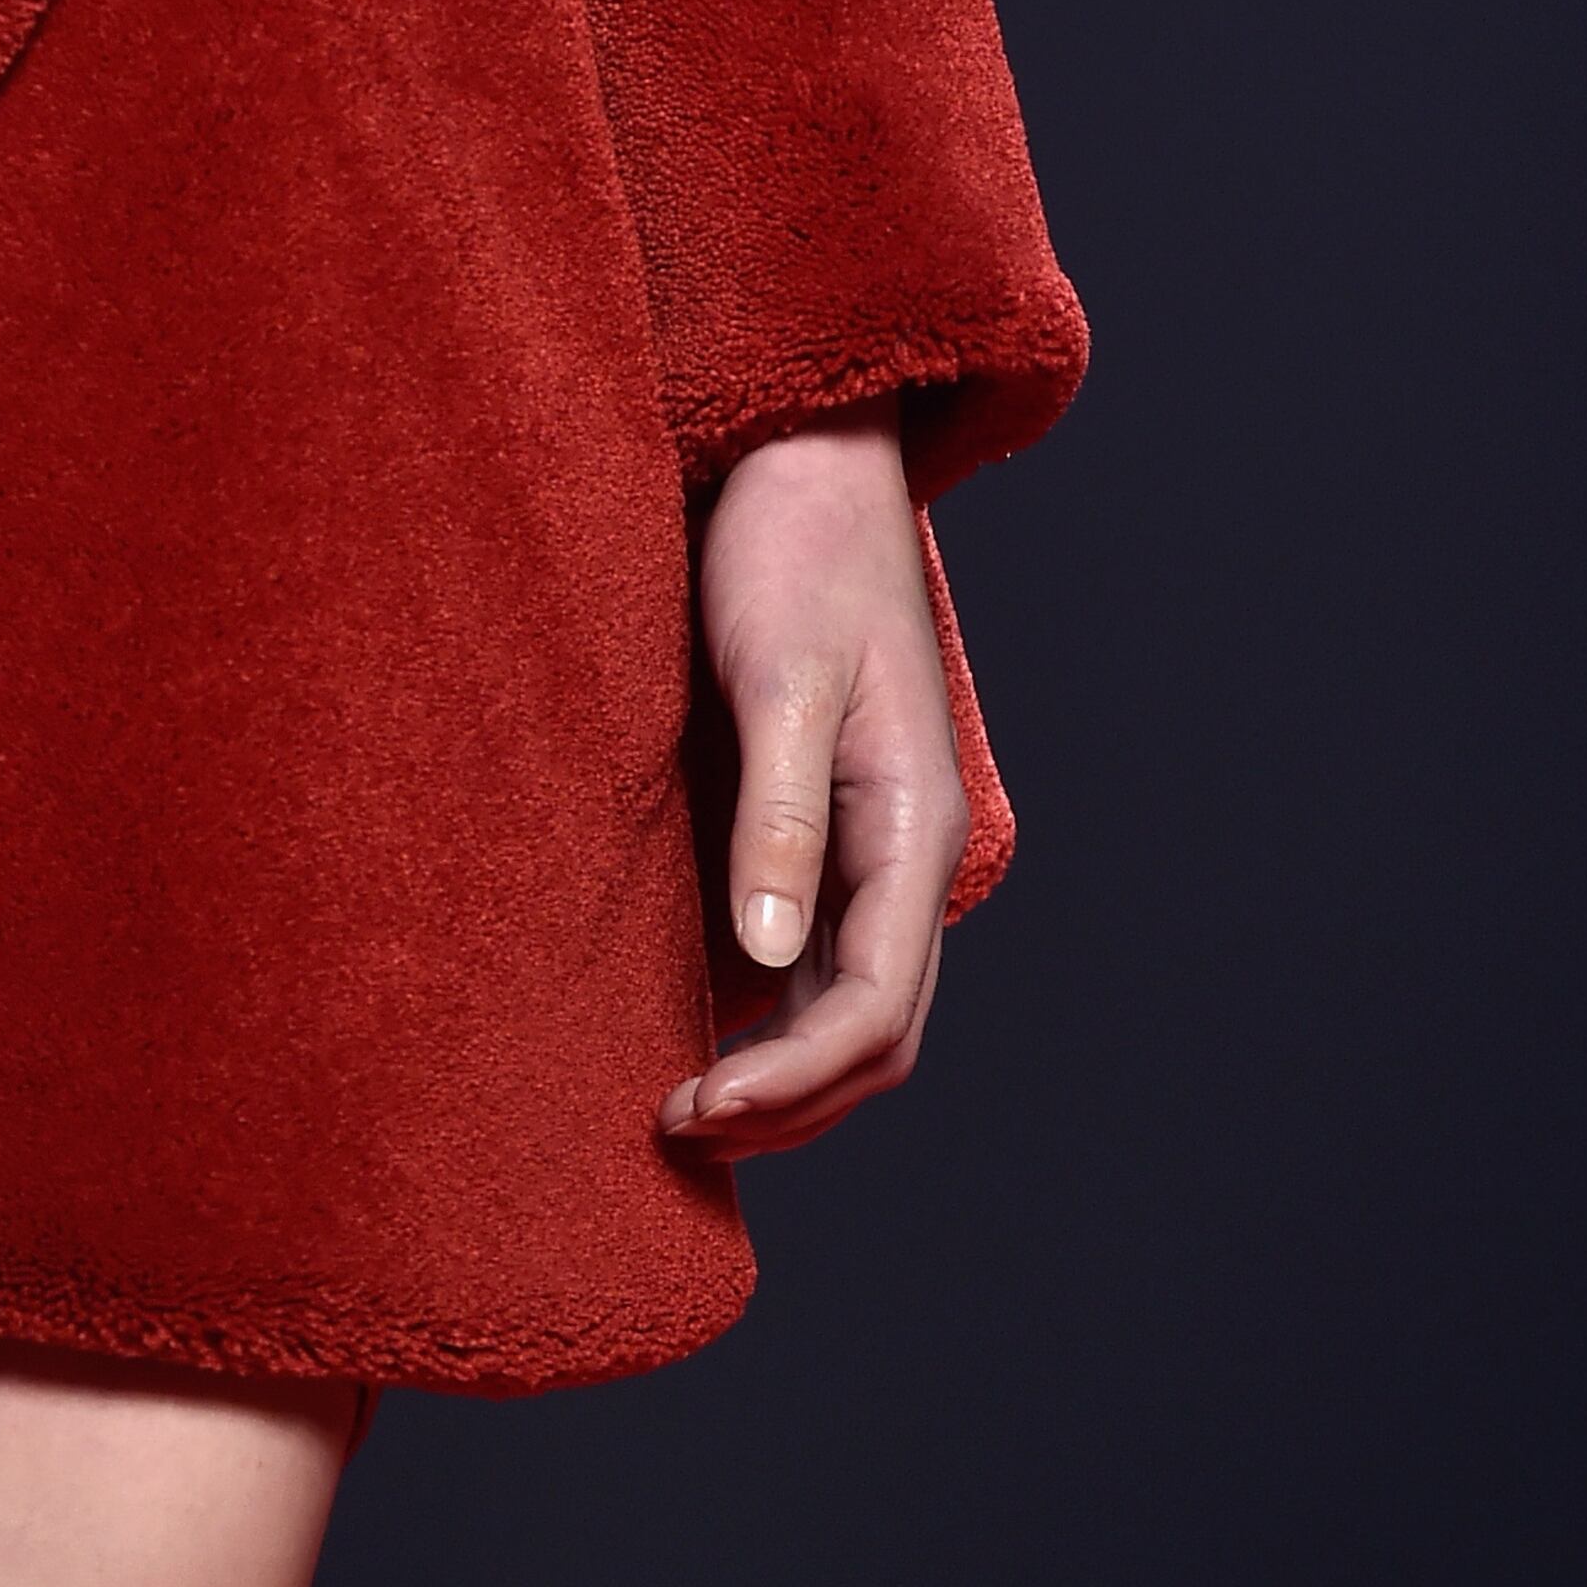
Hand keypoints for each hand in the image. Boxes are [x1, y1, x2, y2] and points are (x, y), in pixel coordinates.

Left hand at [657, 402, 968, 1158]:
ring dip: (779, 1070)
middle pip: (872, 1029)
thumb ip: (782, 818)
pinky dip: (764, 1010)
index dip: (793, 1082)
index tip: (697, 1113)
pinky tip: (692, 1018)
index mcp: (911, 827)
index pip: (876, 1008)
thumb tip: (765, 963)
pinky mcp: (818, 815)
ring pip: (845, 1000)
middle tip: (675, 1131)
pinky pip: (809, 949)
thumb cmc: (795, 548)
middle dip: (789, 1104)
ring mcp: (865, 839)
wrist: (803, 455)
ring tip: (680, 1105)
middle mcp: (901, 851)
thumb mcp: (784, 679)